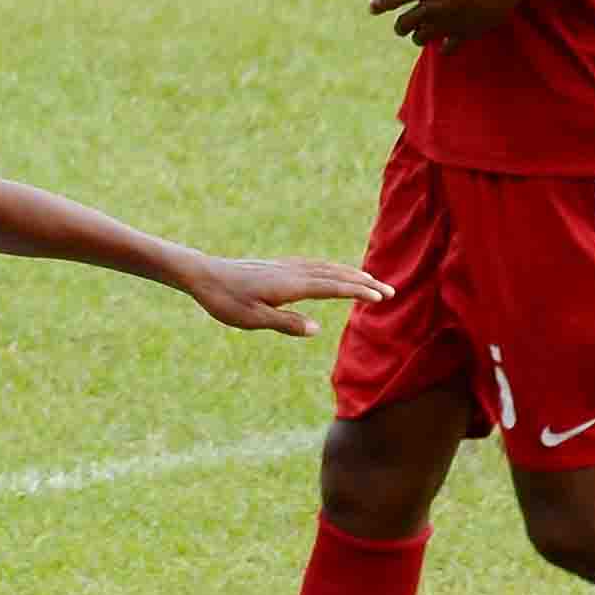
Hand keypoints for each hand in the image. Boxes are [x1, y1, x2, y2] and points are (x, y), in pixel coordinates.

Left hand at [182, 257, 397, 337]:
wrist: (204, 274)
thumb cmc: (225, 301)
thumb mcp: (252, 319)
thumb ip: (285, 323)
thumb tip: (317, 329)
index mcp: (291, 286)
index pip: (333, 288)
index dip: (359, 291)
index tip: (381, 297)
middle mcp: (293, 272)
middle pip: (336, 275)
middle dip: (364, 283)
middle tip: (390, 292)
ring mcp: (286, 266)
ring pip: (327, 268)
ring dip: (351, 274)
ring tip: (370, 281)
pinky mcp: (279, 266)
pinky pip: (315, 265)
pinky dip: (332, 269)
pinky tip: (335, 273)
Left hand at [370, 0, 536, 48]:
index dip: (381, 5)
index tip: (372, 9)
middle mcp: (430, 7)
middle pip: (402, 25)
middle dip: (402, 26)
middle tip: (405, 27)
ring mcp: (444, 23)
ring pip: (419, 39)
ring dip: (420, 37)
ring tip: (425, 34)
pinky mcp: (462, 34)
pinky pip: (445, 48)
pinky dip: (445, 47)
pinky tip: (447, 45)